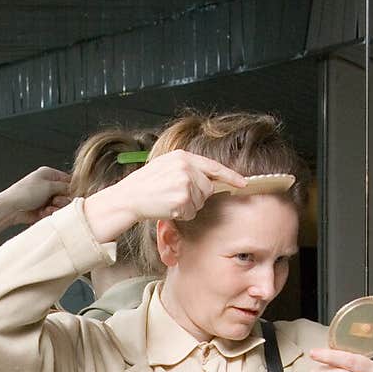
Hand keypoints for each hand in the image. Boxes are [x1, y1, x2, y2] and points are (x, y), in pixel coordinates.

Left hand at [0, 168, 69, 230]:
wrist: (11, 208)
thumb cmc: (24, 193)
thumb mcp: (48, 185)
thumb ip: (64, 187)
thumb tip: (73, 189)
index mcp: (48, 174)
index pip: (67, 180)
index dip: (71, 187)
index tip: (71, 193)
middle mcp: (47, 186)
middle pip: (66, 194)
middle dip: (62, 200)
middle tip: (54, 200)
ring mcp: (45, 198)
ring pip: (60, 205)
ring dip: (55, 208)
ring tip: (46, 208)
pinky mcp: (43, 210)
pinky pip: (53, 213)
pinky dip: (49, 214)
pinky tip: (42, 213)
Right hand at [83, 150, 247, 241]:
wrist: (128, 198)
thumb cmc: (145, 185)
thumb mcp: (166, 167)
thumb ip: (187, 169)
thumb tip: (209, 181)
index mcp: (182, 157)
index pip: (213, 167)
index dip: (231, 176)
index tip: (244, 183)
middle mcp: (186, 168)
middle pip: (208, 188)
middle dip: (197, 196)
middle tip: (175, 196)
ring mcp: (185, 183)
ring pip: (200, 202)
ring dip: (187, 206)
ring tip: (169, 201)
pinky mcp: (182, 199)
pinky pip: (191, 212)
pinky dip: (182, 214)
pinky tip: (168, 208)